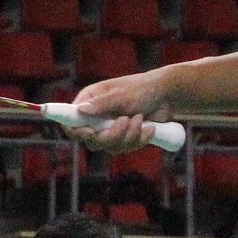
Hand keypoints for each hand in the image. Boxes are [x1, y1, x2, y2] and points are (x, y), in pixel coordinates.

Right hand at [62, 71, 177, 151]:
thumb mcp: (122, 95)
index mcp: (89, 101)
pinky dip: (139, 140)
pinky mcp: (122, 138)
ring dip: (129, 135)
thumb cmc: (143, 89)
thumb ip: (102, 104)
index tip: (91, 133)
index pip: (70, 121)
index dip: (77, 131)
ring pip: (109, 147)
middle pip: (91, 140)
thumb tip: (80, 110)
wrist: (167, 97)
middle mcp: (95, 116)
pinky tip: (149, 128)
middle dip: (112, 135)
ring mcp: (108, 129)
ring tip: (140, 118)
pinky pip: (124, 149)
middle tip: (126, 121)